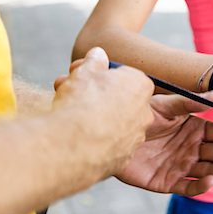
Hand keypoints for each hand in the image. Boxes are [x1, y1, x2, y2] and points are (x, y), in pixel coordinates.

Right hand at [53, 47, 154, 176]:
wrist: (74, 145)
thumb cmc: (82, 102)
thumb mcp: (84, 72)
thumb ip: (94, 62)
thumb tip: (98, 54)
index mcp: (140, 86)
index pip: (123, 76)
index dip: (99, 76)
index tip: (81, 76)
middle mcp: (144, 113)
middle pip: (118, 100)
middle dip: (95, 96)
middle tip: (69, 94)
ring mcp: (135, 138)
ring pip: (113, 123)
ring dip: (95, 119)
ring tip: (68, 117)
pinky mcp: (124, 159)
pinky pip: (109, 145)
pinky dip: (96, 141)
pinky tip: (77, 138)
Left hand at [115, 90, 212, 195]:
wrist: (111, 131)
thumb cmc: (140, 114)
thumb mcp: (167, 106)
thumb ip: (191, 103)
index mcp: (194, 129)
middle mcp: (191, 149)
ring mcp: (181, 166)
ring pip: (209, 171)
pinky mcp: (167, 182)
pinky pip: (188, 186)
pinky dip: (201, 186)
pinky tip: (212, 180)